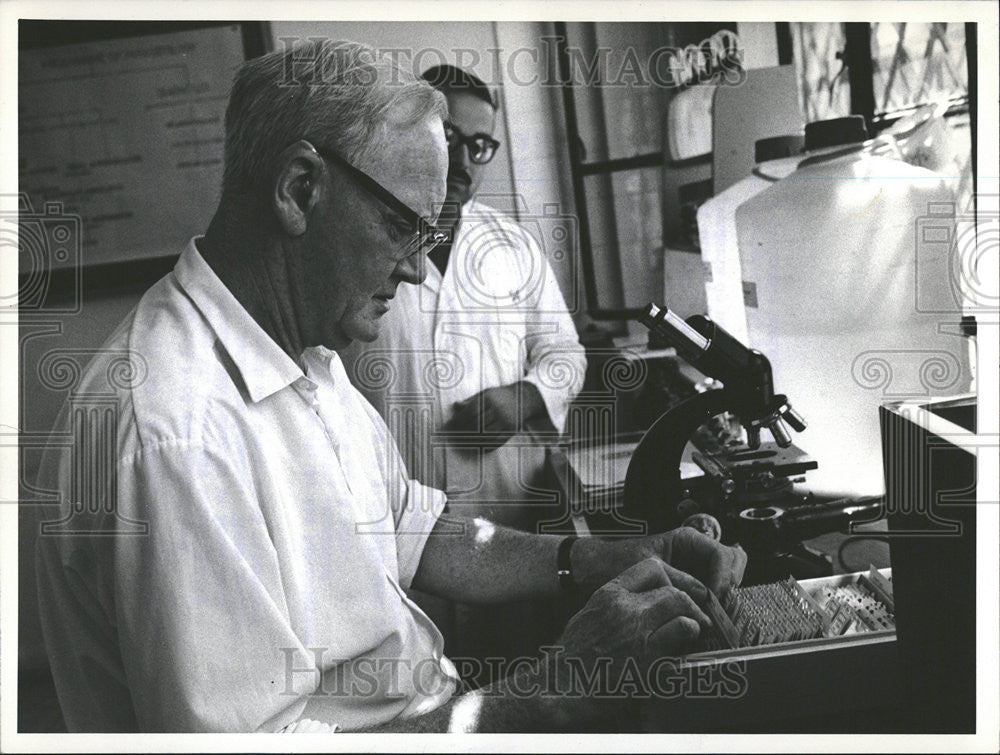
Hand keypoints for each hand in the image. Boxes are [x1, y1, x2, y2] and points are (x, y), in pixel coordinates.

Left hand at [445, 382, 546, 450]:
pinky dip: (487, 446)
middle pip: (477, 424)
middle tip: (456, 436)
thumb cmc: (499, 396)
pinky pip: (497, 441)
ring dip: (474, 440)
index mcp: (490, 398)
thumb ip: (470, 400)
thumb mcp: (485, 393)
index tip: (453, 425)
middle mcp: (498, 409)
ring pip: (486, 434)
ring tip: (465, 443)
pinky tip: (479, 447)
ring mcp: (506, 420)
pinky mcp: (512, 429)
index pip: (471, 412)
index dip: (460, 420)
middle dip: (465, 431)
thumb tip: (455, 406)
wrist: (522, 398)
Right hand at [542, 558, 711, 725]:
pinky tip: (685, 650)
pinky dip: (688, 642)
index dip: (671, 579)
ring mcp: (637, 631)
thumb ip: (617, 603)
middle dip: (689, 603)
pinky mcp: (648, 658)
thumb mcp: (590, 614)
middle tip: (697, 617)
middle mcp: (624, 608)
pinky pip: (681, 638)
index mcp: (609, 594)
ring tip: (695, 631)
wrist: (563, 686)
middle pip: (671, 591)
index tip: (678, 591)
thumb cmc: (573, 655)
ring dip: (693, 621)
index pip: (651, 568)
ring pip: (680, 609)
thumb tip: (646, 602)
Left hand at [574, 527, 746, 600]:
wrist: (597, 571)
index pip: (722, 554)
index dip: (724, 577)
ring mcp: (697, 570)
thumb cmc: (617, 562)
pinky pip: (716, 595)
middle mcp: (697, 553)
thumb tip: (705, 595)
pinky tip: (705, 618)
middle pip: (734, 562)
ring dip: (726, 597)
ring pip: (730, 579)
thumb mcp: (648, 568)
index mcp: (688, 540)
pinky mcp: (692, 588)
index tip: (715, 597)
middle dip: (730, 584)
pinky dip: (716, 606)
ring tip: (712, 614)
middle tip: (718, 606)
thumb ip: (677, 579)